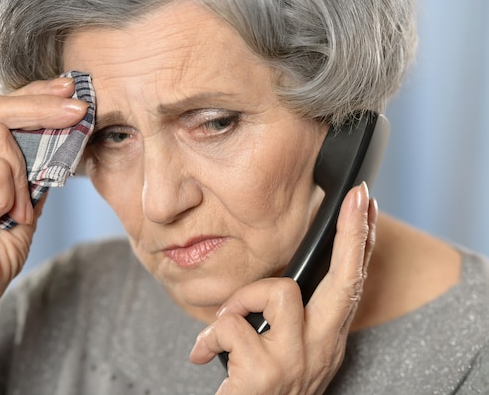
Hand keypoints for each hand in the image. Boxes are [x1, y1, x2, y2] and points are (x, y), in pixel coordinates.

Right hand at [0, 77, 88, 391]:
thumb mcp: (24, 195)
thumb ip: (34, 162)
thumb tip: (65, 126)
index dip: (35, 94)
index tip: (68, 88)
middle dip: (45, 107)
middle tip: (81, 109)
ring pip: (1, 138)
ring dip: (21, 178)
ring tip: (11, 211)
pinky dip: (8, 195)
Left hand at [190, 183, 377, 394]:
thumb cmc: (265, 390)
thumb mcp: (289, 356)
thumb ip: (288, 323)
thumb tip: (272, 286)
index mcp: (325, 341)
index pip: (351, 285)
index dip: (361, 242)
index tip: (367, 201)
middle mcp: (320, 350)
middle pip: (345, 280)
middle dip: (352, 233)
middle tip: (358, 196)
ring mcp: (295, 362)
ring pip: (276, 292)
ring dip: (240, 302)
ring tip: (225, 327)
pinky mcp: (264, 374)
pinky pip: (231, 327)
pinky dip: (209, 340)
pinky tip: (204, 356)